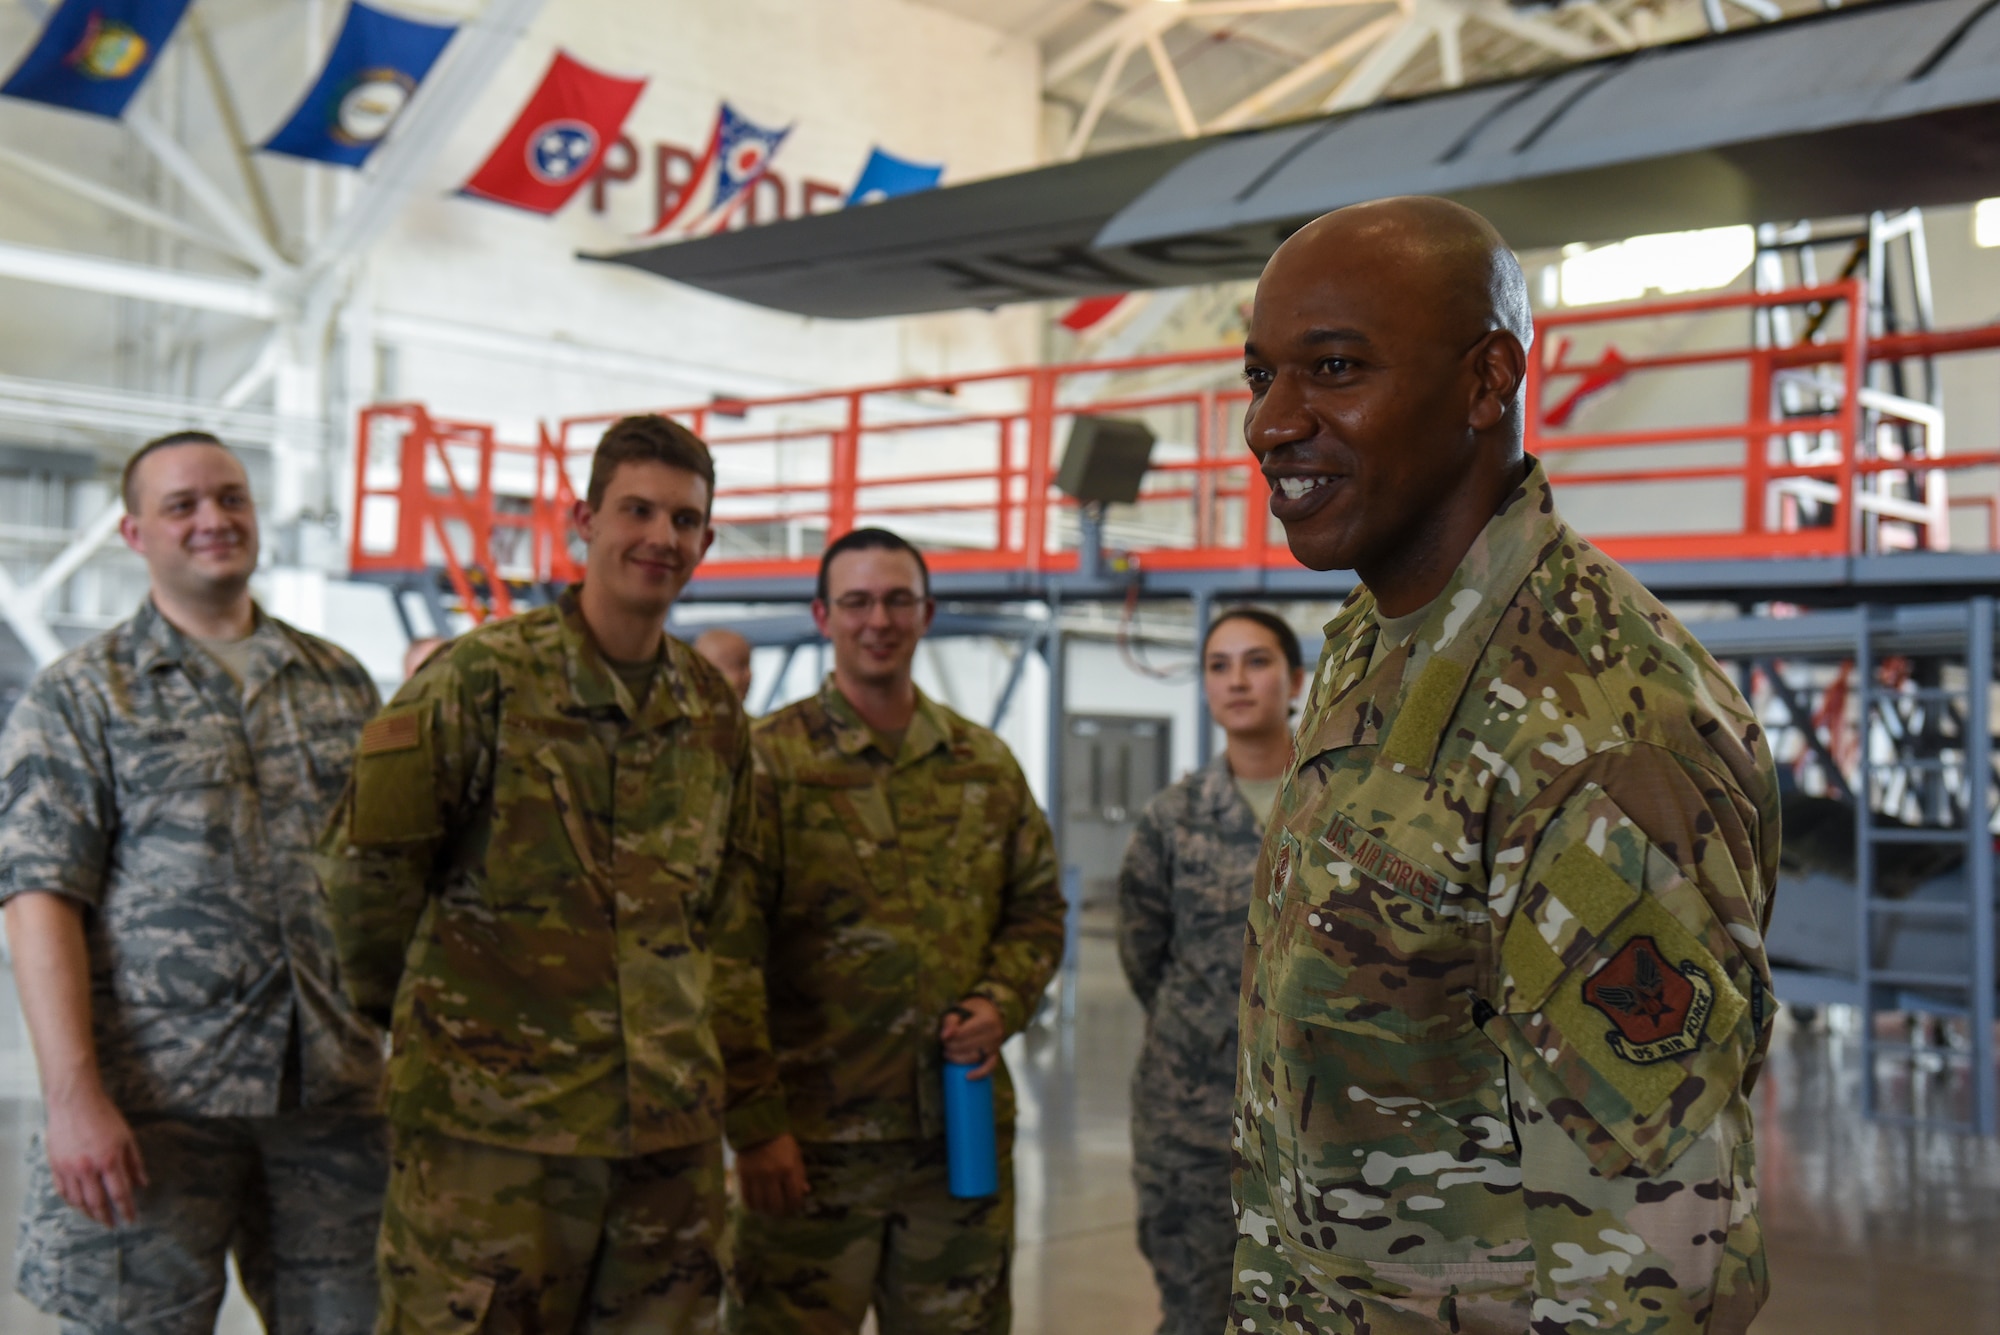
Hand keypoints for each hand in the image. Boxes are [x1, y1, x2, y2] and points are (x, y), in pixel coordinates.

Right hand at [44, 1088, 146, 1227]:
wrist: (74, 1101)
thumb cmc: (104, 1116)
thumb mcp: (127, 1137)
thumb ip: (135, 1163)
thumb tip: (143, 1184)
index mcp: (109, 1160)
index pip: (120, 1193)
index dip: (126, 1209)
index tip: (131, 1220)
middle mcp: (87, 1168)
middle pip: (97, 1202)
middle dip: (106, 1217)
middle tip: (112, 1225)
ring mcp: (68, 1168)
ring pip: (77, 1201)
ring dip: (88, 1213)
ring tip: (97, 1218)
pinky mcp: (55, 1165)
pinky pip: (62, 1191)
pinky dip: (71, 1201)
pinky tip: (78, 1205)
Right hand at [736, 1133, 808, 1215]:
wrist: (756, 1127)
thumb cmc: (780, 1141)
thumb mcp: (795, 1154)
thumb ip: (800, 1173)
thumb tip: (805, 1191)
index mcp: (788, 1168)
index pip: (794, 1196)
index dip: (795, 1205)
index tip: (794, 1206)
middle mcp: (772, 1175)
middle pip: (777, 1204)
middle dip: (781, 1211)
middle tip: (781, 1210)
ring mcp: (756, 1177)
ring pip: (761, 1204)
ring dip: (766, 1210)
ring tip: (769, 1209)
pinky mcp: (743, 1176)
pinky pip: (747, 1199)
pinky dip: (753, 1206)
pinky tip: (757, 1204)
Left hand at [939, 996, 1004, 1079]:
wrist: (990, 1012)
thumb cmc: (972, 1011)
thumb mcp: (960, 1010)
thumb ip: (950, 1021)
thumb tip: (944, 1036)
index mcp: (987, 1020)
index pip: (963, 1034)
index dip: (950, 1038)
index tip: (942, 1038)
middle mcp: (995, 1033)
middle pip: (968, 1046)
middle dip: (952, 1048)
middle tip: (944, 1047)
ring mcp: (996, 1045)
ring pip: (975, 1057)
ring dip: (959, 1059)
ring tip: (948, 1055)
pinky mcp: (996, 1054)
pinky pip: (990, 1066)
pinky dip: (980, 1073)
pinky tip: (967, 1076)